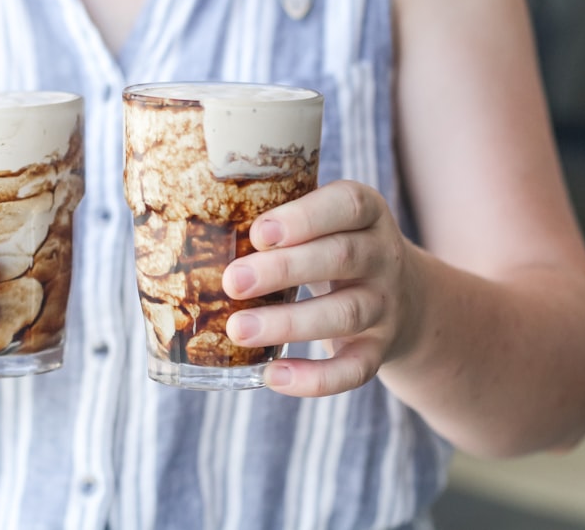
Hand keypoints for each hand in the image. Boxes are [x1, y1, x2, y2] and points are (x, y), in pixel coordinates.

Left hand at [222, 180, 423, 396]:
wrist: (405, 297)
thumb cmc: (332, 245)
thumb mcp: (322, 219)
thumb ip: (276, 216)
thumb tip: (180, 216)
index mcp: (366, 212)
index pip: (347, 205)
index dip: (304, 218)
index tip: (258, 233)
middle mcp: (383, 255)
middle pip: (341, 257)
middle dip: (284, 270)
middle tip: (232, 282)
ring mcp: (385, 305)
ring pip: (345, 313)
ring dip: (289, 323)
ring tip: (237, 330)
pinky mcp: (379, 350)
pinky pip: (354, 369)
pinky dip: (315, 378)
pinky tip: (271, 376)